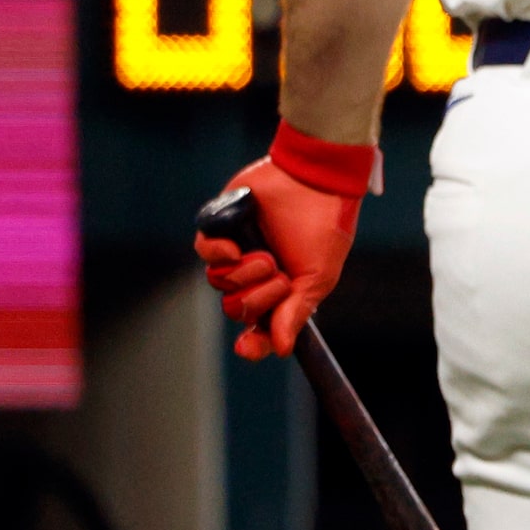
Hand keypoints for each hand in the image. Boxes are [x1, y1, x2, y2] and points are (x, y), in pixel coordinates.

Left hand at [194, 144, 364, 360]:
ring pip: (218, 282)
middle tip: (277, 278)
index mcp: (282, 290)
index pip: (260, 327)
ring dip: (242, 275)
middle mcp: (256, 274)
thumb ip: (296, 312)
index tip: (247, 347)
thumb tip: (283, 348)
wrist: (316, 181)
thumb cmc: (325, 228)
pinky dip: (217, 254)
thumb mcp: (318, 277)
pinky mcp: (221, 228)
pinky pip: (204, 253)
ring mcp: (237, 251)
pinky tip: (235, 248)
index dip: (252, 343)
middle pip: (235, 308)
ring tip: (264, 256)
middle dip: (255, 299)